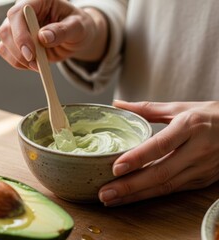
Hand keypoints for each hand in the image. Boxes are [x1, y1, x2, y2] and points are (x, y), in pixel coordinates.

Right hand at [0, 0, 107, 70]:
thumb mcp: (78, 27)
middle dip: (19, 51)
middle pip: (6, 30)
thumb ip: (62, 31)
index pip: (17, 14)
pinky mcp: (17, 42)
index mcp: (38, 1)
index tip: (31, 53)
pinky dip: (20, 63)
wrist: (77, 38)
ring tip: (39, 65)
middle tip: (36, 64)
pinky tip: (34, 64)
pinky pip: (8, 54)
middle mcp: (23, 13)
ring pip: (4, 44)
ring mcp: (18, 28)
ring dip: (19, 59)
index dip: (20, 34)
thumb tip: (43, 36)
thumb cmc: (79, 27)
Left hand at [99, 100, 218, 205]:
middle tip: (105, 192)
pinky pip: (173, 190)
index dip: (138, 157)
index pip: (160, 145)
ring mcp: (201, 168)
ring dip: (137, 195)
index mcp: (190, 126)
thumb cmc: (210, 115)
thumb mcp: (180, 107)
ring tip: (112, 199)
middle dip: (131, 186)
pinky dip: (151, 195)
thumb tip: (118, 104)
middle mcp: (197, 150)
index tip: (116, 167)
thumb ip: (147, 108)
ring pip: (166, 186)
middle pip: (161, 172)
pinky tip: (132, 198)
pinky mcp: (202, 180)